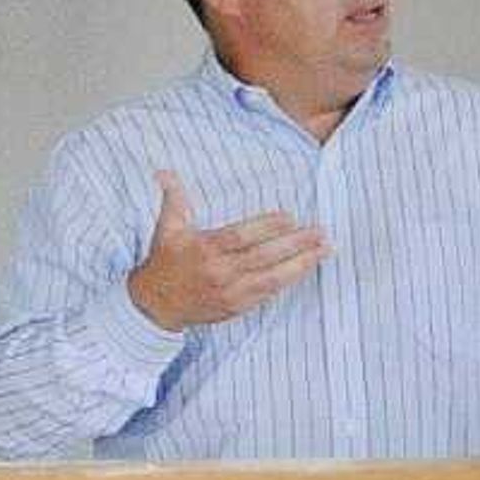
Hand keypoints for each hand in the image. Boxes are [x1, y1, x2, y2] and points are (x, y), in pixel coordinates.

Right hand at [127, 169, 324, 330]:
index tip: (290, 217)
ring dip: (301, 264)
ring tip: (323, 250)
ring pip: (272, 278)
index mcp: (205, 249)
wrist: (155, 305)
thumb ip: (173, 199)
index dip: (267, 227)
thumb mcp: (167, 228)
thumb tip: (164, 172)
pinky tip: (306, 269)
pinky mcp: (236, 307)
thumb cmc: (165, 262)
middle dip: (295, 245)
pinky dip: (288, 282)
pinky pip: (268, 294)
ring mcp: (230, 292)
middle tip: (320, 233)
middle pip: (263, 257)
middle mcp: (219, 272)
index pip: (241, 237)